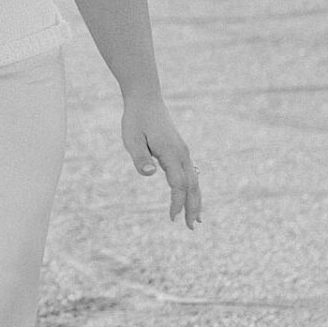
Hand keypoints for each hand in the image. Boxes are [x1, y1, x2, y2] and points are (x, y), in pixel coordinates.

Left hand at [122, 93, 200, 227]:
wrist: (145, 99)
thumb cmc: (136, 119)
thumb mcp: (131, 138)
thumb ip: (140, 157)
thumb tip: (150, 174)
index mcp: (171, 153)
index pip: (179, 184)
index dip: (177, 203)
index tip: (172, 218)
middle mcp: (182, 154)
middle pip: (192, 186)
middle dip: (192, 207)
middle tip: (191, 227)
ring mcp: (183, 152)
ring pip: (195, 180)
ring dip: (196, 200)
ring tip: (196, 219)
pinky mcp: (180, 150)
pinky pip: (190, 173)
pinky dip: (193, 189)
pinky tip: (191, 197)